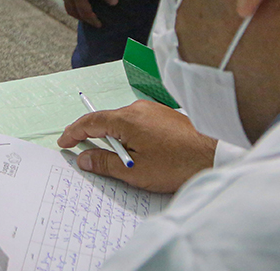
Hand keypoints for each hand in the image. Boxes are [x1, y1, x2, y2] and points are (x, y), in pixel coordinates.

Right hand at [53, 0, 117, 26]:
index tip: (99, 25)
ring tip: (82, 10)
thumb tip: (114, 3)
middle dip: (82, 18)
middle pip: (72, 12)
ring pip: (66, 5)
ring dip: (75, 10)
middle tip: (90, 20)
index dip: (92, 20)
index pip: (85, 13)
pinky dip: (70, 2)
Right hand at [57, 100, 216, 192]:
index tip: (64, 143)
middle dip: (92, 136)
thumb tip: (84, 158)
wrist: (216, 155)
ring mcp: (152, 110)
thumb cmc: (177, 164)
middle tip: (81, 151)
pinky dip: (128, 135)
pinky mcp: (164, 115)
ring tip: (114, 158)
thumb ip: (106, 163)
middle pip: (106, 120)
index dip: (74, 132)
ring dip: (113, 137)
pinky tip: (135, 151)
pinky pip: (137, 122)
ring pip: (123, 122)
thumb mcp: (136, 171)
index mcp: (127, 119)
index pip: (91, 121)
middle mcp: (138, 108)